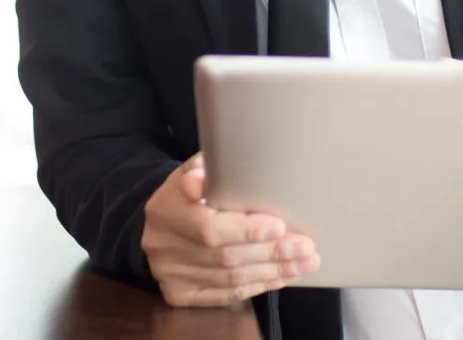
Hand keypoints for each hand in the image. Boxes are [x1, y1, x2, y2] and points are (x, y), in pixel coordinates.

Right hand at [142, 153, 321, 306]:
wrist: (158, 224)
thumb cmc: (186, 194)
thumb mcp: (192, 171)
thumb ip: (207, 169)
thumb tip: (223, 168)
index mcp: (166, 209)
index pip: (209, 227)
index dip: (247, 231)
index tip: (280, 226)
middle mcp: (163, 245)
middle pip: (226, 256)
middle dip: (271, 253)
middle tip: (305, 248)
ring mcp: (170, 274)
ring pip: (230, 278)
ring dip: (272, 272)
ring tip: (303, 263)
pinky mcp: (179, 294)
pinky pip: (226, 295)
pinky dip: (258, 286)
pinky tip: (280, 277)